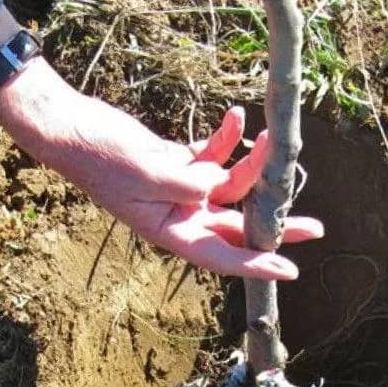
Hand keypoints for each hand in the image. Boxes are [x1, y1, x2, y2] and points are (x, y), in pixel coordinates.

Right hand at [44, 101, 322, 279]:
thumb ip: (189, 183)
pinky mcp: (178, 164)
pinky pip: (213, 157)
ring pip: (231, 187)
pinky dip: (226, 139)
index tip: (289, 270)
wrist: (72, 128)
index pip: (221, 257)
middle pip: (236, 228)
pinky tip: (236, 116)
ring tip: (274, 137)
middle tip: (315, 228)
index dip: (256, 265)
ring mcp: (180, 190)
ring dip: (253, 164)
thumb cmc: (101, 157)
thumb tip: (220, 185)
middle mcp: (180, 216)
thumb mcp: (148, 172)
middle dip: (274, 223)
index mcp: (170, 231)